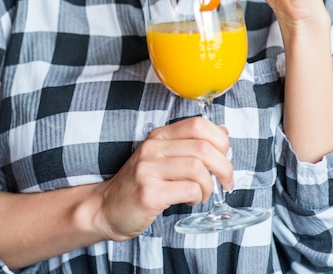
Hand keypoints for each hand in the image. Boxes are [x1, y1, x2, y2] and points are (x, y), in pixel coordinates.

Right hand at [92, 117, 231, 240]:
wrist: (106, 207)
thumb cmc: (140, 183)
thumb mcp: (164, 156)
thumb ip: (191, 144)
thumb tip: (223, 132)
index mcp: (160, 136)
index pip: (198, 124)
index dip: (220, 140)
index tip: (225, 157)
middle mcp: (153, 148)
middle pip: (203, 147)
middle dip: (224, 166)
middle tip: (226, 181)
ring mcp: (148, 170)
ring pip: (197, 168)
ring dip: (209, 185)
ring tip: (204, 193)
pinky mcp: (148, 194)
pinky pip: (188, 190)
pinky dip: (198, 196)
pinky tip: (191, 200)